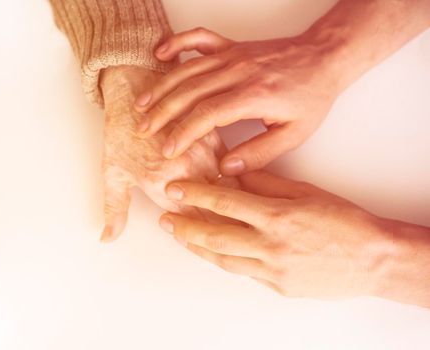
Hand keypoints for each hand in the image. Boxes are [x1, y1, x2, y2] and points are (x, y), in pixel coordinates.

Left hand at [98, 65, 236, 242]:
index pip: (194, 223)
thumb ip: (114, 210)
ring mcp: (203, 152)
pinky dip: (239, 179)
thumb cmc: (121, 129)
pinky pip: (233, 163)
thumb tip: (108, 239)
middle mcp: (188, 171)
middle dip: (231, 226)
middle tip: (244, 240)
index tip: (221, 247)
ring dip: (240, 205)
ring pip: (230, 188)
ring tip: (253, 223)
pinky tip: (250, 191)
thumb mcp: (112, 172)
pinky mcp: (213, 136)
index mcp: (162, 185)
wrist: (133, 83)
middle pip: (218, 209)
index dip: (209, 238)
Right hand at [134, 27, 340, 174]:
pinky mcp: (231, 46)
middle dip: (162, 113)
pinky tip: (160, 53)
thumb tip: (225, 168)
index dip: (184, 133)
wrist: (324, 57)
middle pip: (189, 91)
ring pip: (187, 69)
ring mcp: (233, 55)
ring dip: (161, 87)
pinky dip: (177, 43)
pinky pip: (199, 38)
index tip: (168, 150)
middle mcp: (238, 71)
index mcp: (253, 95)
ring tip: (141, 105)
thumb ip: (259, 153)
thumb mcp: (294, 134)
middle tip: (143, 130)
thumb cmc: (311, 96)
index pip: (207, 115)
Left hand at [158, 171, 429, 305]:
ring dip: (196, 246)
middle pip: (215, 235)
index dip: (195, 195)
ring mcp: (272, 269)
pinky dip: (222, 259)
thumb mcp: (304, 192)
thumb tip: (233, 175)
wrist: (372, 258)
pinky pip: (241, 271)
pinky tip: (209, 251)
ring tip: (178, 235)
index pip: (225, 202)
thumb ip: (266, 184)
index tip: (174, 188)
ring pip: (223, 258)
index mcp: (277, 215)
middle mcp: (270, 245)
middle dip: (185, 226)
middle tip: (165, 218)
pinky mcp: (276, 286)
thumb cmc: (342, 220)